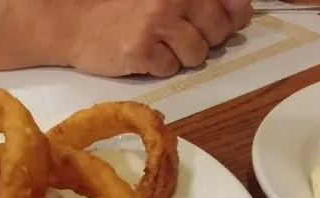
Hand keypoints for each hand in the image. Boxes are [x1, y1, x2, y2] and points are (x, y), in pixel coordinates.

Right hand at [58, 0, 253, 77]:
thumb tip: (242, 13)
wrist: (76, 23)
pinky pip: (171, 68)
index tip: (216, 20)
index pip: (234, 2)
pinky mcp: (142, 48)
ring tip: (157, 43)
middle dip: (202, 39)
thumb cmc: (126, 9)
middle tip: (174, 34)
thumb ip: (206, 2)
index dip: (231, 16)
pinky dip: (160, 67)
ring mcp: (157, 21)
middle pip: (218, 32)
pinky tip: (142, 53)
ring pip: (197, 54)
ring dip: (181, 56)